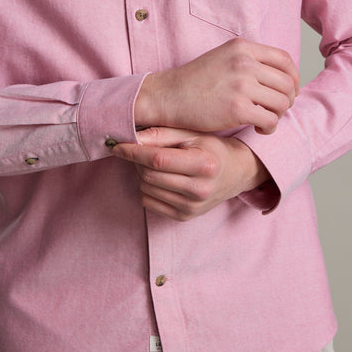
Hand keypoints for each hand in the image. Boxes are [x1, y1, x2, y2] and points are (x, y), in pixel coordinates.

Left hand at [112, 126, 273, 220]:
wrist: (235, 173)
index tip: (117, 144)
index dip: (133, 151)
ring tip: (154, 163)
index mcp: (204, 165)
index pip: (158, 160)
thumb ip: (163, 134)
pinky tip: (160, 178)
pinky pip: (149, 202)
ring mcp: (192, 207)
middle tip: (140, 149)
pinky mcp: (184, 217)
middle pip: (149, 175)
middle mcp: (199, 190)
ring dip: (141, 173)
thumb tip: (132, 137)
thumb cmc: (211, 148)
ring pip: (146, 189)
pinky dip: (147, 188)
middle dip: (136, 160)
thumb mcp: (192, 133)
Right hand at [134, 38, 298, 135]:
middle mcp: (245, 63)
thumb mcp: (224, 57)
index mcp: (242, 48)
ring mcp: (241, 85)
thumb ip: (250, 60)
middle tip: (276, 110)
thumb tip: (282, 76)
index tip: (289, 90)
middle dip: (287, 100)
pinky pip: (270, 120)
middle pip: (287, 83)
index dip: (293, 77)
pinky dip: (269, 128)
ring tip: (265, 120)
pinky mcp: (237, 109)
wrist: (168, 96)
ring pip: (282, 102)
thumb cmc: (195, 81)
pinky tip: (258, 129)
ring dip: (279, 115)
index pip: (285, 60)